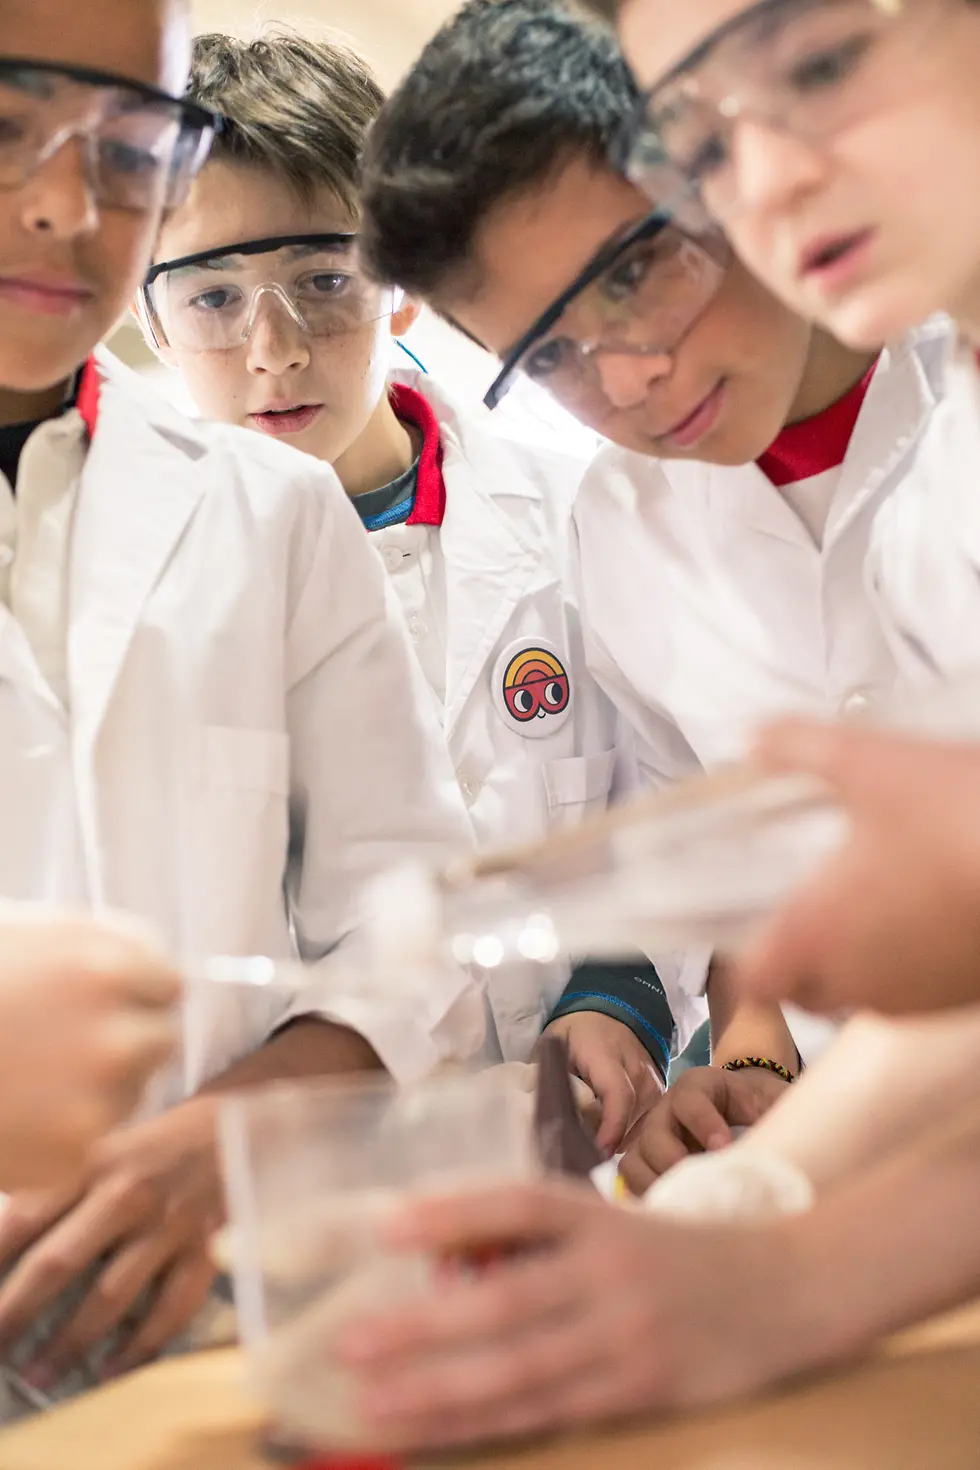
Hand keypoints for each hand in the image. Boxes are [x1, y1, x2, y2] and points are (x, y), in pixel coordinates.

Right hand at [0, 909, 178, 1188]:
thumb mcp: (28, 935)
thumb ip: (99, 954)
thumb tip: (161, 980)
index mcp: (108, 965)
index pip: (168, 984)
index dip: (132, 995)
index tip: (99, 1004)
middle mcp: (118, 1033)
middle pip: (159, 1041)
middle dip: (123, 1044)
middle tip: (59, 1048)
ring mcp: (98, 1101)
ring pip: (126, 1095)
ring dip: (90, 1091)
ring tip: (19, 1079)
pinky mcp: (70, 1156)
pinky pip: (86, 1143)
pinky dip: (54, 1139)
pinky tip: (8, 1115)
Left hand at [0, 1098, 221, 1385]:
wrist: (236, 1126)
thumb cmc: (156, 1143)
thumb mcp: (103, 1148)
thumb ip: (61, 1189)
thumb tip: (8, 1245)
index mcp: (93, 1162)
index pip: (25, 1218)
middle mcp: (126, 1194)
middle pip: (58, 1263)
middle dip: (16, 1314)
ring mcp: (168, 1225)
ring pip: (110, 1294)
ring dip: (70, 1342)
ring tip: (39, 1375)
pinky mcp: (204, 1248)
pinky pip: (171, 1307)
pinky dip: (141, 1344)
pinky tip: (114, 1369)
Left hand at [337, 1179, 802, 1449]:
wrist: (787, 1291)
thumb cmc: (674, 1255)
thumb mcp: (610, 1224)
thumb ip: (534, 1238)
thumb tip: (438, 1258)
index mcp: (598, 1216)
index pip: (519, 1203)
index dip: (452, 1210)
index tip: (385, 1227)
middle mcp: (610, 1271)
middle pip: (506, 1299)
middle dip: (423, 1326)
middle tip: (350, 1342)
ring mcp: (627, 1337)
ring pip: (520, 1372)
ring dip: (440, 1391)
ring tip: (373, 1403)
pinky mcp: (640, 1391)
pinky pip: (549, 1413)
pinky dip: (488, 1425)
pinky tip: (438, 1431)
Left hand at [541, 1012, 663, 1155]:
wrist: (613, 1012)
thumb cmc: (578, 1032)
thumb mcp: (553, 1046)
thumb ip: (546, 1078)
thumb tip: (539, 1114)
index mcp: (608, 1056)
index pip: (619, 1096)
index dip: (610, 1128)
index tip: (597, 1152)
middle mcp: (638, 1072)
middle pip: (628, 1121)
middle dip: (606, 1142)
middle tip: (581, 1155)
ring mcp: (654, 1084)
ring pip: (640, 1128)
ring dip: (617, 1141)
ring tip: (592, 1144)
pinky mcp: (660, 1094)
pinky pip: (646, 1125)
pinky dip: (627, 1135)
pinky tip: (608, 1136)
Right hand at [619, 1065, 790, 1196]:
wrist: (751, 1109)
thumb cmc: (764, 1106)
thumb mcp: (776, 1101)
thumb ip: (781, 1114)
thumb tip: (793, 1149)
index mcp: (700, 1086)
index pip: (691, 1100)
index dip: (704, 1123)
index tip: (724, 1147)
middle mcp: (668, 1108)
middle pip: (653, 1131)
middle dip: (672, 1159)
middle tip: (698, 1182)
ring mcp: (654, 1136)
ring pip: (634, 1160)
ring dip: (654, 1183)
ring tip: (683, 1202)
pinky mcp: (648, 1163)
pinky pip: (631, 1181)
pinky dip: (646, 1197)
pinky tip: (672, 1211)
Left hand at [738, 722, 979, 1015]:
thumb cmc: (960, 815)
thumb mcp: (871, 762)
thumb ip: (802, 748)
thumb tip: (756, 738)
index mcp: (817, 934)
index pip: (756, 982)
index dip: (746, 958)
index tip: (750, 926)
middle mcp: (861, 980)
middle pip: (807, 992)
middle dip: (800, 958)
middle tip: (810, 907)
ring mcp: (920, 996)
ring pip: (866, 996)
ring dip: (856, 961)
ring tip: (872, 904)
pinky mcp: (965, 996)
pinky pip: (920, 992)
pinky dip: (909, 964)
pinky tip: (928, 913)